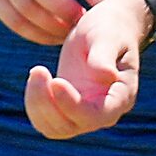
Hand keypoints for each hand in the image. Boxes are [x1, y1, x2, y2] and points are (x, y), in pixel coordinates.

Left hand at [26, 0, 149, 138]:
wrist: (106, 27)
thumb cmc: (110, 27)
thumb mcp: (107, 35)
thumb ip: (104, 55)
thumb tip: (106, 76)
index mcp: (121, 96)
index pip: (96, 116)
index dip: (72, 105)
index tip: (56, 81)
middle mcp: (104, 111)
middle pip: (71, 126)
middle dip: (48, 104)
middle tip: (38, 69)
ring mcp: (84, 112)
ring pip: (54, 128)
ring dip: (38, 105)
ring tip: (36, 71)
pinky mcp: (67, 107)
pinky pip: (45, 120)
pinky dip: (35, 103)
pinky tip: (36, 77)